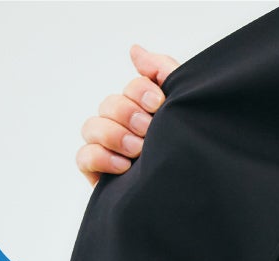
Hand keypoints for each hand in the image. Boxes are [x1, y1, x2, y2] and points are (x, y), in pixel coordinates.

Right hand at [77, 45, 179, 184]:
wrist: (194, 193)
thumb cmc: (189, 147)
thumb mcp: (183, 108)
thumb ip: (162, 73)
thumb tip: (134, 50)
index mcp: (146, 109)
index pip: (131, 87)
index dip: (141, 91)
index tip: (159, 104)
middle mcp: (124, 125)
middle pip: (109, 104)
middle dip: (128, 114)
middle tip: (149, 130)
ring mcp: (108, 148)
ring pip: (92, 126)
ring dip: (115, 135)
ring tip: (138, 150)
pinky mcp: (98, 172)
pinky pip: (83, 156)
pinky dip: (101, 157)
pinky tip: (125, 167)